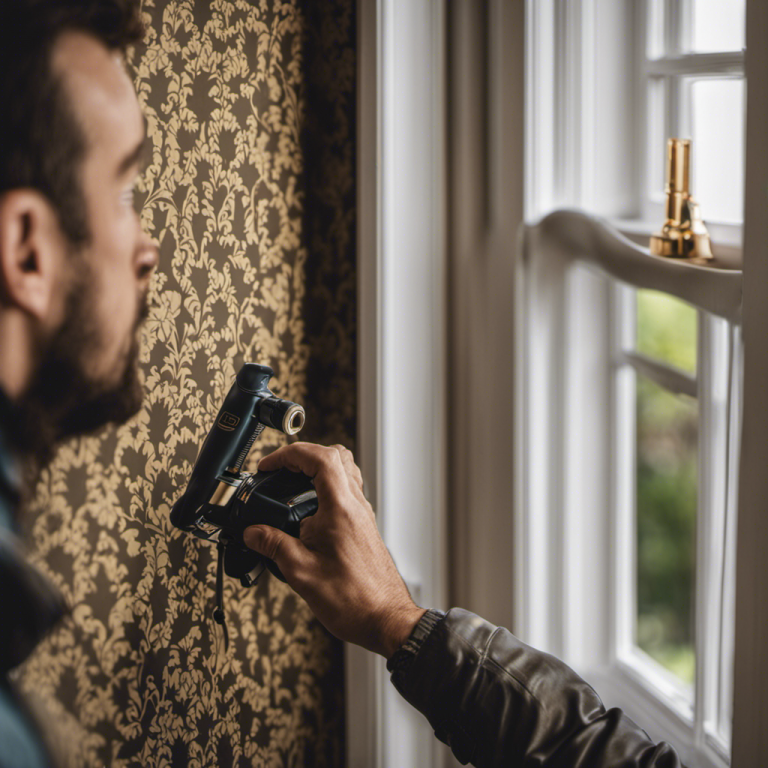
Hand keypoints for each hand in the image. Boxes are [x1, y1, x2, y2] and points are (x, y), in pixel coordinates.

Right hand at [243, 442, 425, 658]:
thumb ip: (273, 546)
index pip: (319, 458)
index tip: (269, 466)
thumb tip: (253, 533)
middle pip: (335, 455)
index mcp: (341, 508)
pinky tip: (306, 513)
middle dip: (303, 455)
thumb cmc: (354, 599)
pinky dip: (324, 488)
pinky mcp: (363, 525)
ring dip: (316, 469)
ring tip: (290, 486)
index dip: (289, 454)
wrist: (385, 619)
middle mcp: (356, 505)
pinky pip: (346, 491)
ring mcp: (362, 514)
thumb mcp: (301, 572)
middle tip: (280, 470)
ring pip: (343, 471)